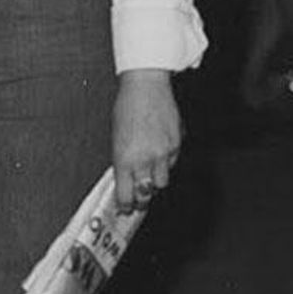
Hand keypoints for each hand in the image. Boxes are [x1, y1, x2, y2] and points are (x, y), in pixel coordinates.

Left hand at [112, 68, 181, 214]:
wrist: (146, 86)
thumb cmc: (126, 107)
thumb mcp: (116, 136)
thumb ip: (122, 159)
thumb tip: (125, 177)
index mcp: (124, 158)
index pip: (126, 195)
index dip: (126, 205)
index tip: (124, 207)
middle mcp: (144, 159)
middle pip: (145, 194)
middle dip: (141, 198)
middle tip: (138, 198)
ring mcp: (162, 154)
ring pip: (161, 182)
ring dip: (154, 179)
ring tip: (148, 171)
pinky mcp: (176, 145)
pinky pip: (172, 163)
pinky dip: (166, 161)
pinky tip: (159, 149)